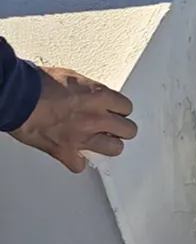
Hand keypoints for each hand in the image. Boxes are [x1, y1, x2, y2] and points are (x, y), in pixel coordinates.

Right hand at [11, 65, 137, 173]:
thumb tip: (94, 97)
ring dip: (108, 146)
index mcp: (99, 96)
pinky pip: (80, 165)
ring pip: (114, 149)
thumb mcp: (74, 78)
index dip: (121, 110)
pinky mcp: (65, 152)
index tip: (117, 111)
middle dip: (122, 129)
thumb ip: (90, 91)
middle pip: (128, 130)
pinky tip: (74, 154)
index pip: (127, 108)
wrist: (19, 97)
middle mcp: (95, 118)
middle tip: (115, 128)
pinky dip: (77, 161)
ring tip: (101, 142)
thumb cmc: (39, 84)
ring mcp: (82, 137)